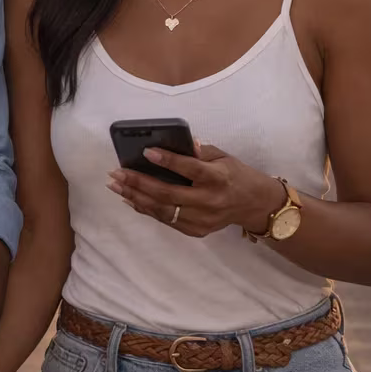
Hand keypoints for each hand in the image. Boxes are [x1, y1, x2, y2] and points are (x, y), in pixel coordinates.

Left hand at [107, 143, 281, 237]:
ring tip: (116, 185)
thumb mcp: (223, 157)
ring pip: (163, 210)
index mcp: (218, 178)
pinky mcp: (196, 230)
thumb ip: (200, 151)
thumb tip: (177, 142)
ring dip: (136, 197)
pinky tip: (131, 199)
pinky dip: (146, 209)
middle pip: (168, 194)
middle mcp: (209, 201)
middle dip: (139, 183)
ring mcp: (202, 219)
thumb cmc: (235, 175)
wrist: (254, 205)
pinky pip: (166, 220)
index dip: (167, 161)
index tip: (146, 152)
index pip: (189, 169)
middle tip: (117, 173)